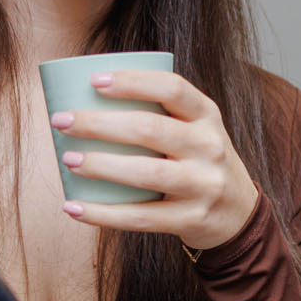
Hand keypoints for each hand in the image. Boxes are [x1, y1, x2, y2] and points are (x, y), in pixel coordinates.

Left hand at [51, 71, 259, 250]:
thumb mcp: (195, 129)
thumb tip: (85, 100)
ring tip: (68, 159)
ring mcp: (203, 185)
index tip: (94, 81)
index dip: (132, 82)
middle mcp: (210, 146)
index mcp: (207, 115)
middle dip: (99, 124)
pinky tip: (74, 207)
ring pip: (147, 172)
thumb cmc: (198, 162)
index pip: (172, 88)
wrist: (239, 214)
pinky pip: (141, 217)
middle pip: (150, 129)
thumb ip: (159, 114)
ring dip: (101, 165)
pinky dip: (103, 214)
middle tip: (61, 121)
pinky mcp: (192, 219)